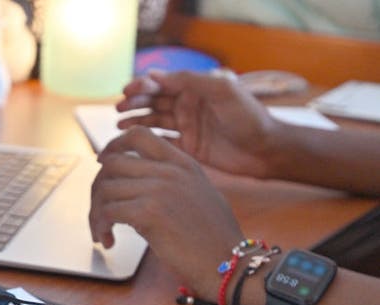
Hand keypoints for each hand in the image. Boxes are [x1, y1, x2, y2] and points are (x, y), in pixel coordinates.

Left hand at [90, 127, 244, 301]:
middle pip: (112, 163)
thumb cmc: (213, 239)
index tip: (101, 161)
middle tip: (98, 212)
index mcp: (183, 163)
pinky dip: (100, 227)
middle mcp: (170, 171)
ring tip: (102, 233)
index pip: (139, 135)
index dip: (113, 145)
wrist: (230, 263)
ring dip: (95, 213)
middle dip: (97, 189)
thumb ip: (170, 183)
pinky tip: (108, 241)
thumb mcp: (197, 196)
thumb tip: (134, 184)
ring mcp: (160, 189)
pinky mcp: (149, 212)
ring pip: (105, 189)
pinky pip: (107, 211)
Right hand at [117, 70, 281, 178]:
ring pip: (154, 122)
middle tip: (118, 109)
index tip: (128, 92)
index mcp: (195, 89)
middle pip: (154, 102)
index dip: (143, 86)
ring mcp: (186, 127)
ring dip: (135, 122)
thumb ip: (191, 80)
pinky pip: (161, 143)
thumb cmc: (248, 116)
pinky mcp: (187, 148)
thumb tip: (156, 76)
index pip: (162, 83)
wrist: (266, 149)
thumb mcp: (222, 90)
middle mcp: (188, 106)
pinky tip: (132, 144)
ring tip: (118, 126)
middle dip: (134, 103)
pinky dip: (146, 142)